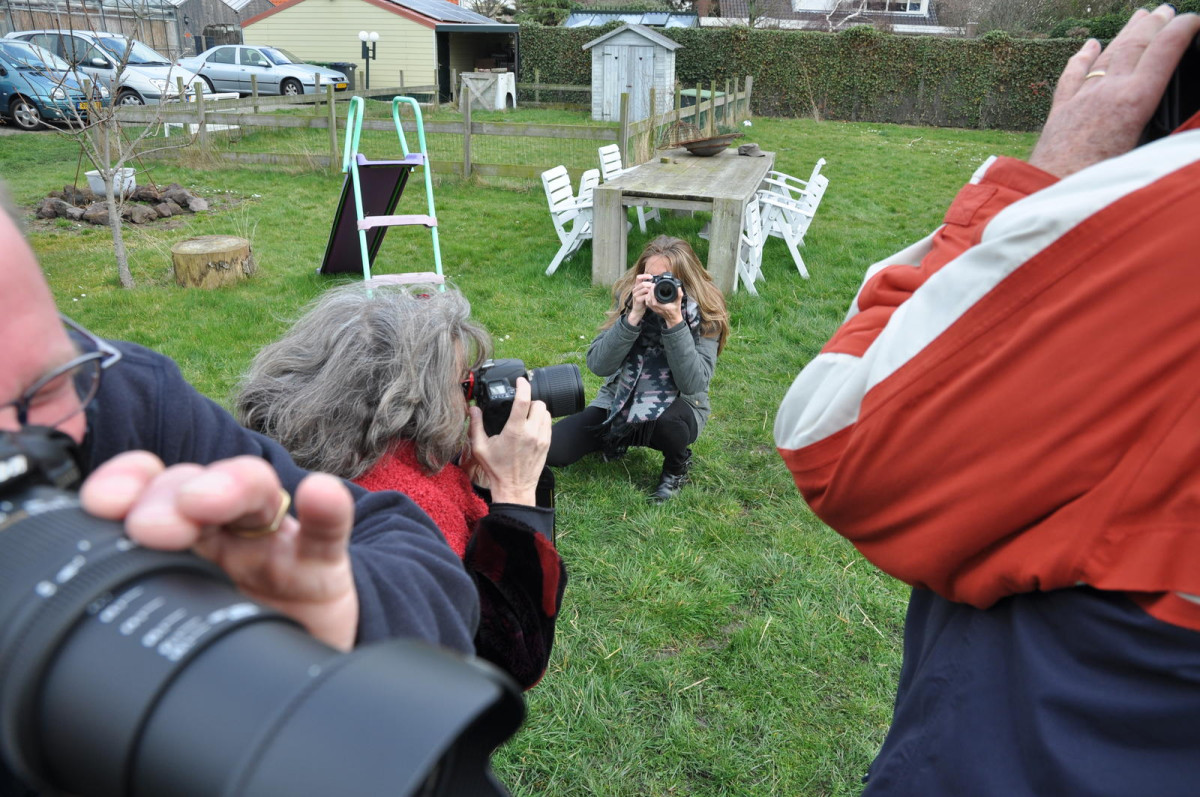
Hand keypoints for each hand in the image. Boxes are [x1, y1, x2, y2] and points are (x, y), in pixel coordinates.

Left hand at [80, 452, 357, 650]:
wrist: (299, 661)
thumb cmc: (230, 634)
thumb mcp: (177, 619)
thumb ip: (138, 600)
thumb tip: (62, 611)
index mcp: (174, 541)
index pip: (144, 491)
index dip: (122, 484)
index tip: (101, 503)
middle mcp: (220, 530)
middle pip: (193, 487)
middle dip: (166, 497)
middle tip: (149, 527)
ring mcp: (272, 542)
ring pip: (252, 492)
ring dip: (227, 486)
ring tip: (207, 499)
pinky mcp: (320, 564)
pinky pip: (325, 530)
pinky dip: (324, 509)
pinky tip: (319, 495)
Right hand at [466, 377, 550, 505]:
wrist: (514, 488)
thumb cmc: (497, 470)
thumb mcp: (480, 448)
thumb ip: (475, 425)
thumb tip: (472, 409)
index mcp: (515, 430)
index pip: (524, 399)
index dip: (523, 385)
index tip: (520, 380)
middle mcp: (531, 432)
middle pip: (538, 403)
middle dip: (530, 399)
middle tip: (520, 404)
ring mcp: (542, 438)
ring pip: (546, 412)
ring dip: (537, 409)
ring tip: (526, 414)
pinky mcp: (547, 444)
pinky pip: (549, 424)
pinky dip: (542, 420)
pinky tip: (532, 425)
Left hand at [628, 274, 683, 326]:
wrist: (673, 319)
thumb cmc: (676, 311)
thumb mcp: (678, 302)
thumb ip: (679, 295)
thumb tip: (679, 288)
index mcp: (663, 307)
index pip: (654, 301)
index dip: (652, 293)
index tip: (654, 286)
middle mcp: (657, 309)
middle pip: (649, 300)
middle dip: (649, 292)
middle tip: (652, 286)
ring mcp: (655, 309)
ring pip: (647, 302)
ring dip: (648, 295)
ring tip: (651, 289)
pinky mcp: (653, 309)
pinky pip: (648, 303)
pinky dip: (647, 298)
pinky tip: (650, 294)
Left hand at [1029, 5, 1199, 177]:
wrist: (1050, 194)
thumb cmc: (1099, 183)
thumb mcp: (1145, 156)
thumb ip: (1165, 135)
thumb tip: (1185, 127)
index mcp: (1133, 101)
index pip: (1163, 53)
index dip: (1181, 31)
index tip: (1193, 19)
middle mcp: (1106, 92)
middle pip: (1134, 47)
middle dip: (1153, 24)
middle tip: (1166, 9)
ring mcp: (1080, 99)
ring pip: (1105, 56)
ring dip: (1124, 34)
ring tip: (1138, 16)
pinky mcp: (1059, 112)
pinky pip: (1071, 76)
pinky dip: (1082, 57)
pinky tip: (1088, 45)